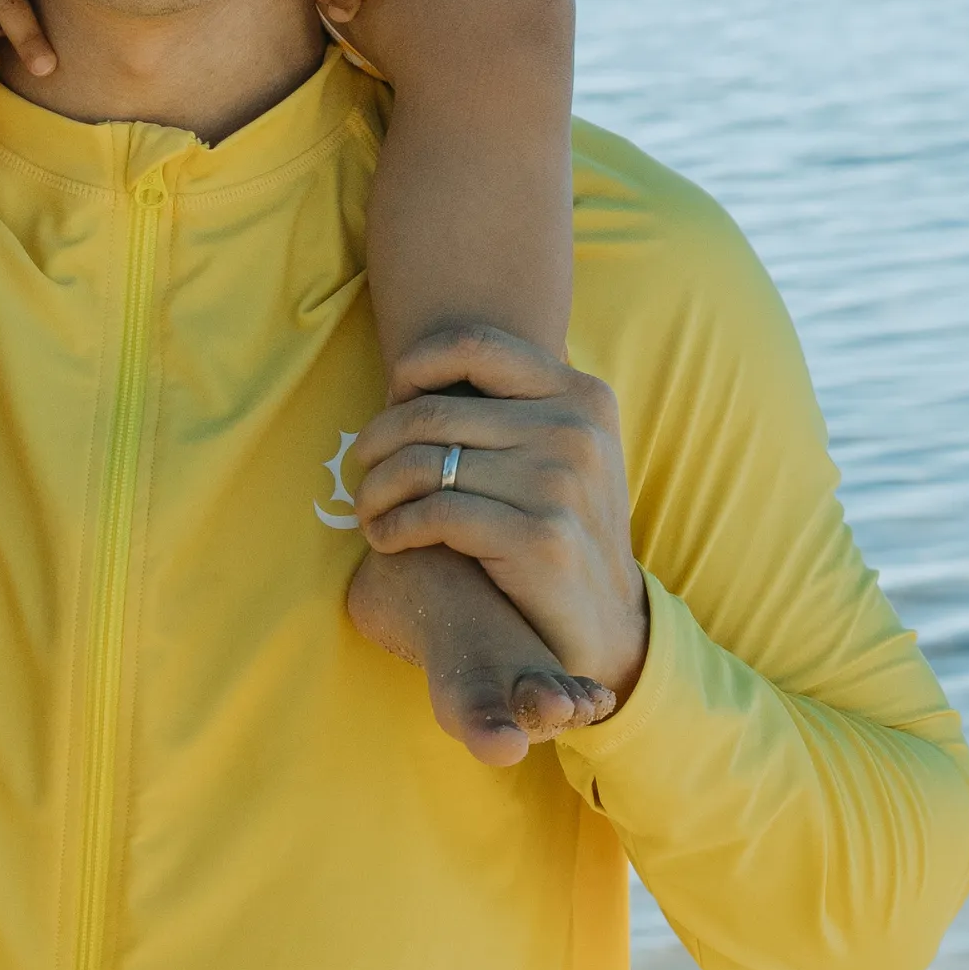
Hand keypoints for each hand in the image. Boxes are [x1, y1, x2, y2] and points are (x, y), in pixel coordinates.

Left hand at [348, 326, 649, 705]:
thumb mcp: (564, 451)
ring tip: (367, 506)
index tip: (392, 402)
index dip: (415, 367)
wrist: (608, 623)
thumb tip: (414, 372)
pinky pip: (434, 513)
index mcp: (582, 396)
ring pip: (424, 462)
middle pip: (435, 411)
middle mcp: (576, 429)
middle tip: (360, 465)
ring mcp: (561, 482)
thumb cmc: (563, 527)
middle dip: (378, 438)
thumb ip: (513, 407)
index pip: (474, 346)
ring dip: (376, 487)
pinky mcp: (540, 536)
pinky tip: (386, 539)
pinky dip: (394, 526)